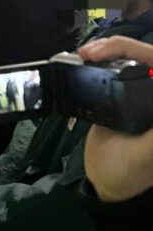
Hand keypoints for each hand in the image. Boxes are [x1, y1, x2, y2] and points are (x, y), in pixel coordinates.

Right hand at [78, 36, 152, 201]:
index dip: (136, 51)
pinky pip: (113, 69)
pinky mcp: (120, 95)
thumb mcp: (146, 153)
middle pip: (143, 55)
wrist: (105, 183)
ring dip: (107, 50)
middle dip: (117, 47)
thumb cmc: (130, 172)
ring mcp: (138, 93)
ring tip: (84, 54)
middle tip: (88, 52)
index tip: (106, 54)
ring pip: (127, 58)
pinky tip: (84, 60)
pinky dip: (99, 60)